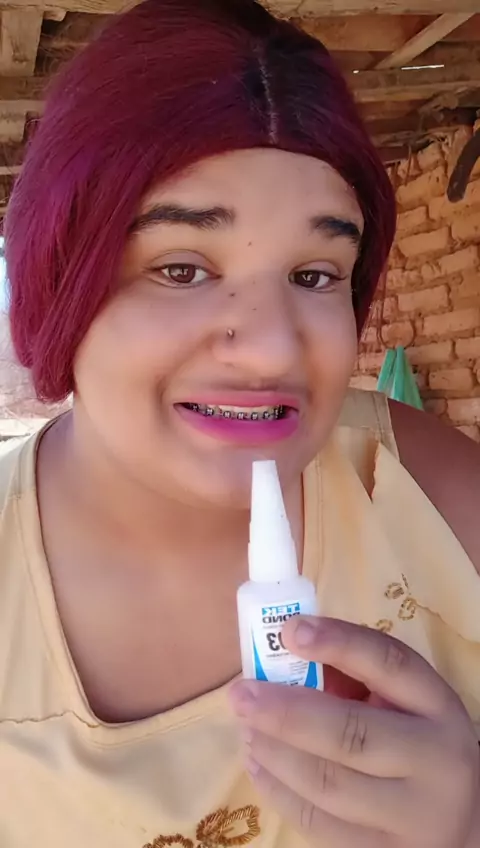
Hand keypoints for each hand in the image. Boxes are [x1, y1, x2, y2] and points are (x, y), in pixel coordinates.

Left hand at [229, 616, 478, 846]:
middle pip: (351, 734)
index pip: (390, 664)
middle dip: (285, 711)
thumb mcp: (403, 699)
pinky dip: (277, 790)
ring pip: (327, 784)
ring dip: (274, 751)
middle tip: (241, 693)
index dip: (339, 643)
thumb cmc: (416, 740)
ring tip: (246, 725)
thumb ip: (352, 676)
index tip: (290, 630)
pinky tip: (257, 762)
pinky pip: (317, 825)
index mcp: (438, 707)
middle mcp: (433, 762)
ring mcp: (411, 819)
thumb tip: (285, 659)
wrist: (461, 820)